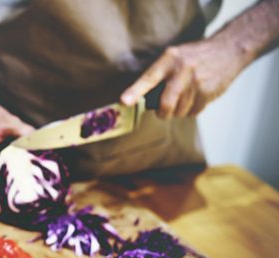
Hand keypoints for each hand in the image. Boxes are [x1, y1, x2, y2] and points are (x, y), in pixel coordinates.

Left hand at [121, 39, 247, 118]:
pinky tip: (196, 97)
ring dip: (178, 111)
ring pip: (179, 111)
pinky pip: (193, 112)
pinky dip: (191, 110)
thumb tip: (143, 98)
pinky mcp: (208, 93)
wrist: (228, 50)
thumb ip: (160, 74)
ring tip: (184, 97)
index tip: (124, 101)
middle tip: (162, 111)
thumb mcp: (174, 56)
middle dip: (162, 113)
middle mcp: (182, 71)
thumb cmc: (195, 56)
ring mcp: (197, 83)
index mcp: (169, 59)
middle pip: (165, 104)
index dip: (135, 91)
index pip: (149, 78)